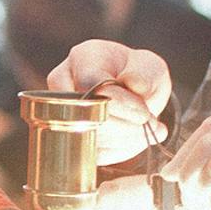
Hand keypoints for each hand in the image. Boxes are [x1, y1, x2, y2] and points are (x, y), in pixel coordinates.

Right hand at [47, 40, 171, 164]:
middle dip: (123, 125)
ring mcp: (60, 111)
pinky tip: (132, 140)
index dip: (118, 102)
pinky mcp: (68, 136)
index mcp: (83, 57)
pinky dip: (116, 151)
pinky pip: (89, 152)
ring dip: (122, 140)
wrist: (132, 93)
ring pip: (86, 136)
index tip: (144, 113)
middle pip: (84, 113)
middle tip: (149, 125)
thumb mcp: (149, 67)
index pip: (90, 83)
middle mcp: (63, 82)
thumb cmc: (138, 74)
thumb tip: (135, 86)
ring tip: (145, 131)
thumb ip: (144, 74)